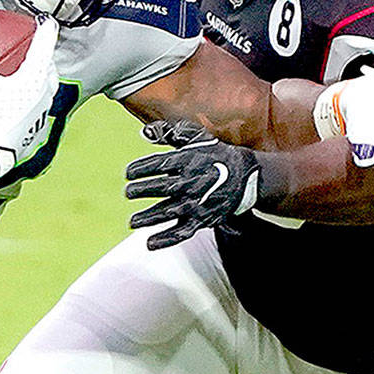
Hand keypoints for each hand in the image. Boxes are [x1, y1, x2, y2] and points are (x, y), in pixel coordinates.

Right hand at [0, 18, 58, 185]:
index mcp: (33, 79)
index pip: (43, 47)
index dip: (46, 32)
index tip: (47, 22)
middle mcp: (43, 95)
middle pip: (49, 70)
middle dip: (45, 58)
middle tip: (39, 50)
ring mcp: (41, 115)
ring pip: (48, 91)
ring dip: (43, 80)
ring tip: (34, 76)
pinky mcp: (35, 131)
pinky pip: (40, 111)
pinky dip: (35, 102)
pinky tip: (24, 106)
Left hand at [125, 120, 260, 249]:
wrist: (244, 176)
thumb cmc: (215, 155)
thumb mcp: (196, 138)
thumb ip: (170, 132)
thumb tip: (144, 131)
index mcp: (187, 161)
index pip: (157, 164)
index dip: (140, 169)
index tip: (128, 173)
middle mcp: (190, 183)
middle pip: (159, 188)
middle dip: (140, 191)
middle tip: (128, 193)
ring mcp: (195, 203)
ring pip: (166, 212)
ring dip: (147, 218)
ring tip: (133, 221)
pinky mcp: (201, 219)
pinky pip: (181, 232)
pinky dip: (165, 239)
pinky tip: (149, 243)